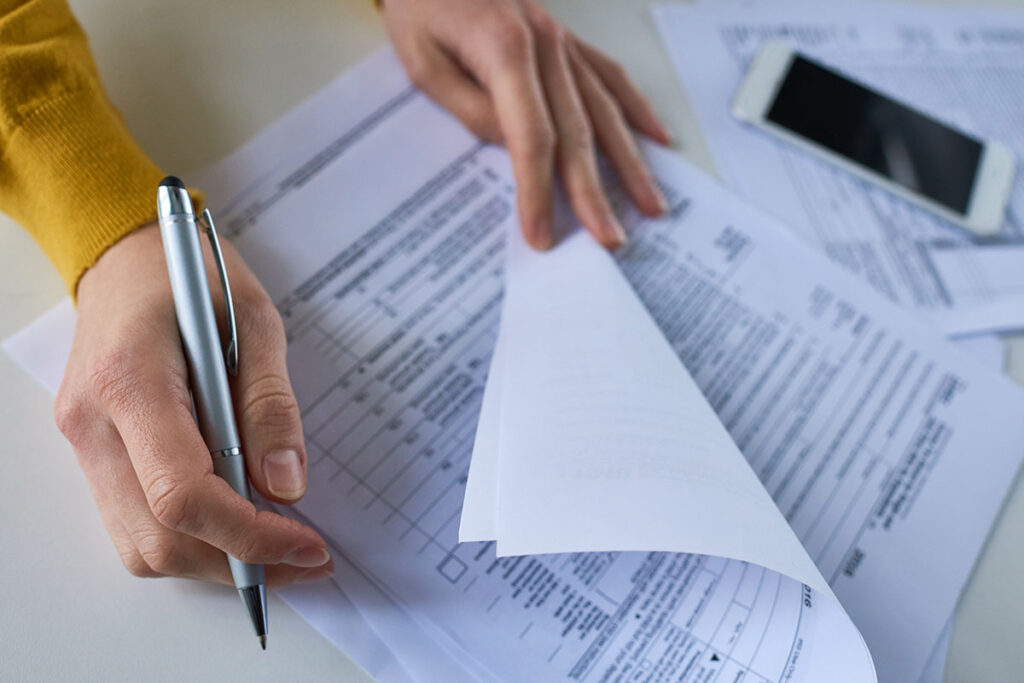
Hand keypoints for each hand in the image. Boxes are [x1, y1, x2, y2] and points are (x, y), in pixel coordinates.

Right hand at [55, 223, 332, 585]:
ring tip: (278, 545)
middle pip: (159, 537)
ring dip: (215, 561)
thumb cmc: (191, 276)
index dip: (249, 535)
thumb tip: (287, 486)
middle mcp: (92, 424)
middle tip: (305, 556)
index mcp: (130, 383)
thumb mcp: (254, 322)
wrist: (127, 257)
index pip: (182, 496)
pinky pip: (134, 524)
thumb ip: (269, 405)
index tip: (306, 544)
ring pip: (141, 546)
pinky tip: (236, 522)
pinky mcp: (93, 454)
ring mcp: (84, 444)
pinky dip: (190, 539)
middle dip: (239, 562)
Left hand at [381, 0, 671, 249]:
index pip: (532, 137)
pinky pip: (610, 77)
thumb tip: (513, 150)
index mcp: (506, 50)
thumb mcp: (423, 60)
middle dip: (593, 193)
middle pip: (577, 133)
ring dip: (630, 163)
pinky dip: (637, 110)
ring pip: (604, 110)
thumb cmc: (421, 3)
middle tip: (610, 239)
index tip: (542, 234)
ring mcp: (562, 41)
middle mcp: (545, 46)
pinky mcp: (566, 40)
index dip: (538, 191)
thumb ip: (469, 108)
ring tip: (652, 206)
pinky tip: (659, 139)